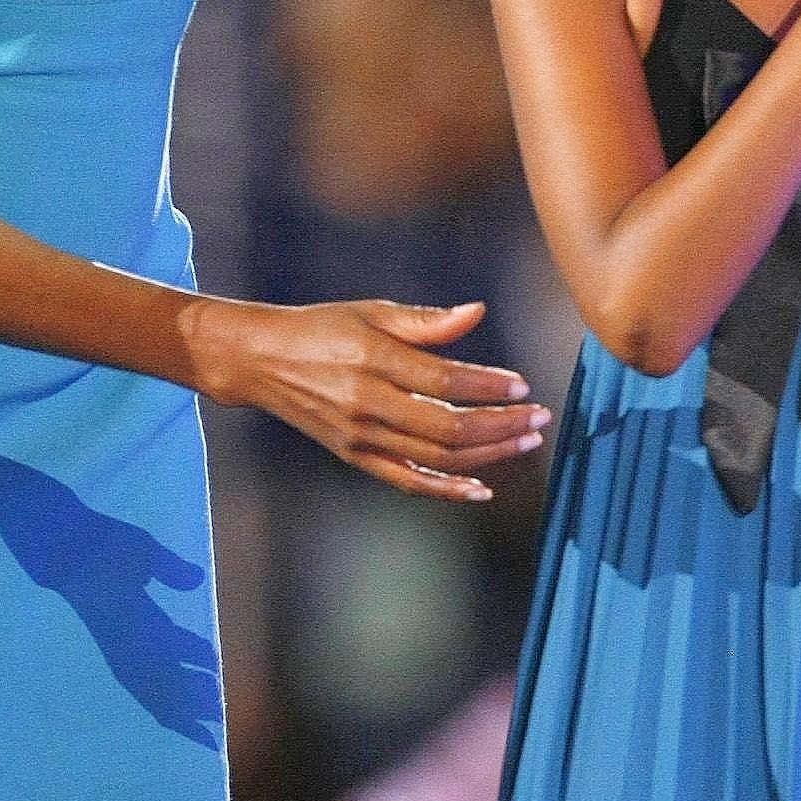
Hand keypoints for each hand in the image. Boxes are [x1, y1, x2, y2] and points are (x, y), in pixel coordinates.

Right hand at [185, 297, 548, 499]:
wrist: (261, 360)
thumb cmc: (323, 327)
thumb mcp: (370, 311)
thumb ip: (425, 321)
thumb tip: (477, 313)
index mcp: (372, 361)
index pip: (444, 382)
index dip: (488, 386)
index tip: (522, 385)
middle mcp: (366, 404)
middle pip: (448, 427)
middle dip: (501, 425)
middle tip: (539, 419)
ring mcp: (360, 437)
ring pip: (436, 457)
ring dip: (488, 454)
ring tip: (525, 442)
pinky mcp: (354, 456)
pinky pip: (408, 481)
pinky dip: (448, 489)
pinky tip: (483, 488)